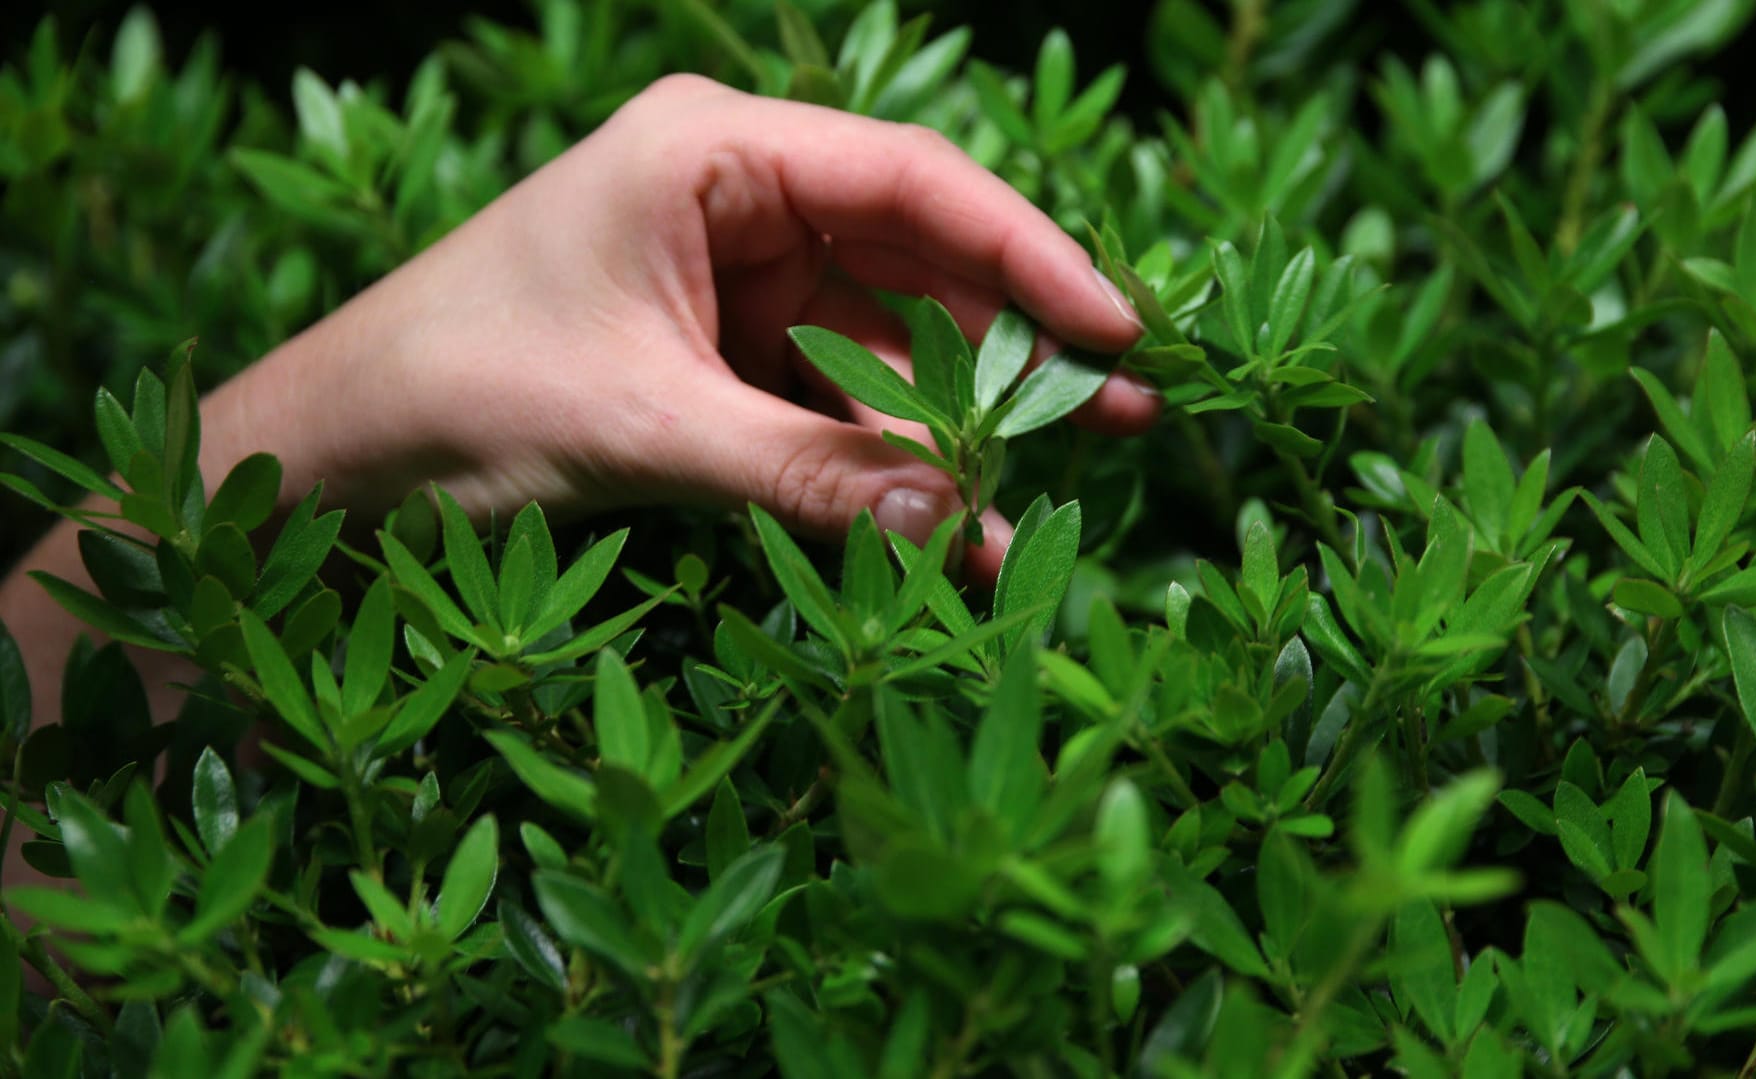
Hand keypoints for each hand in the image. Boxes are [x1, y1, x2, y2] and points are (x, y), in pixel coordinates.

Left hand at [215, 73, 1153, 582]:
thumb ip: (810, 473)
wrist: (326, 460)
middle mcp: (735, 197)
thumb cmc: (455, 395)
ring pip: (883, 343)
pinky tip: (944, 529)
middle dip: (1012, 349)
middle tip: (1124, 418)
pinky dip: (883, 467)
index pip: (910, 181)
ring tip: (1038, 502)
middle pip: (916, 260)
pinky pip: (832, 402)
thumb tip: (959, 524)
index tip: (1115, 330)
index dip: (1027, 254)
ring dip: (954, 428)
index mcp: (711, 150)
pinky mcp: (720, 356)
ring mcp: (731, 279)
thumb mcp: (647, 432)